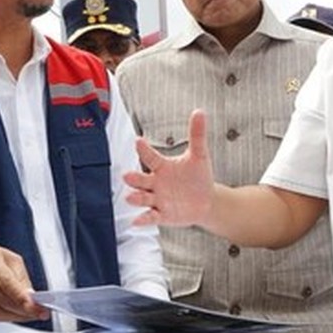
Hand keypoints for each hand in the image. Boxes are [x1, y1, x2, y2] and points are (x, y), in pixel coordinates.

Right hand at [0, 241, 49, 322]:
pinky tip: (17, 314)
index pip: (8, 284)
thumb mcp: (8, 257)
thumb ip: (21, 278)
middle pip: (4, 302)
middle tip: (41, 312)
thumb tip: (33, 297)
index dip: (24, 299)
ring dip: (18, 316)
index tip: (39, 308)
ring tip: (32, 314)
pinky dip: (7, 317)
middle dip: (26, 310)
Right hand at [124, 109, 216, 226]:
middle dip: (133, 178)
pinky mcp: (161, 214)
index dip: (144, 149)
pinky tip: (137, 220)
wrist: (205, 200)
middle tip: (126, 176)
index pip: (150, 156)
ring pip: (142, 198)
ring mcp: (157, 199)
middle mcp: (155, 182)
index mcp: (162, 166)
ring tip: (130, 197)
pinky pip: (150, 217)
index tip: (138, 141)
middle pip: (140, 179)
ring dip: (136, 198)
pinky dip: (143, 219)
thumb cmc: (198, 176)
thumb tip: (199, 112)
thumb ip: (197, 134)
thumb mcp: (199, 155)